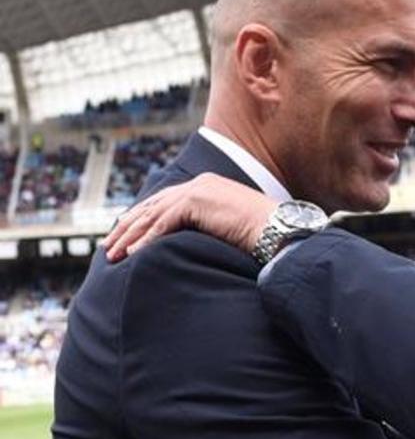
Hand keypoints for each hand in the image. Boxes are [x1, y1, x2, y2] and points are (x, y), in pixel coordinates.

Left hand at [103, 173, 278, 261]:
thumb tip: (201, 244)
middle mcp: (200, 183)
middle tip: (108, 245)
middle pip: (152, 206)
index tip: (126, 235)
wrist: (281, 229)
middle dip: (127, 227)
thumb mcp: (233, 226)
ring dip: (129, 236)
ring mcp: (198, 190)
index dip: (143, 219)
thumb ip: (213, 226)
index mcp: (209, 186)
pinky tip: (131, 255)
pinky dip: (145, 241)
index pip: (166, 202)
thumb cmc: (266, 234)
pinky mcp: (196, 202)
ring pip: (151, 215)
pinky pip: (162, 224)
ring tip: (112, 255)